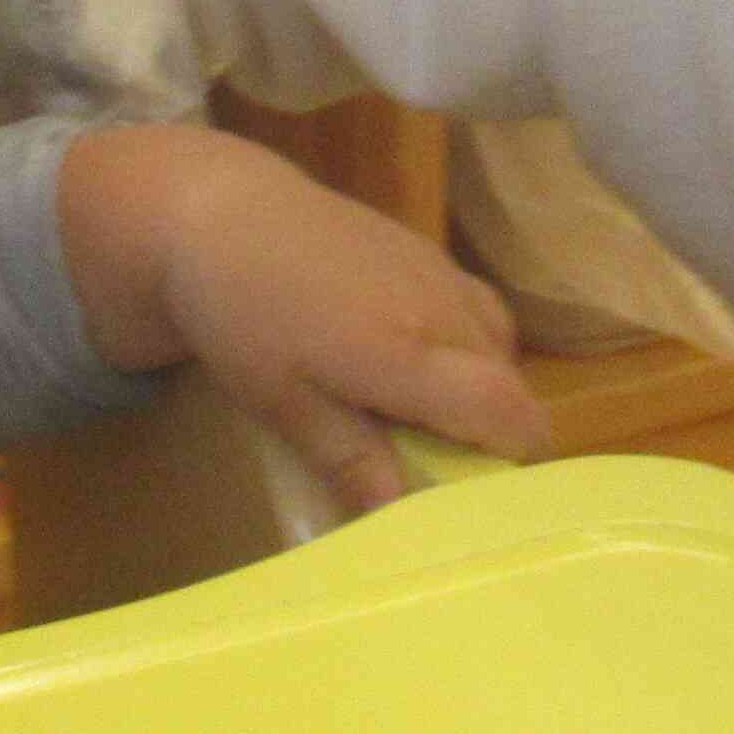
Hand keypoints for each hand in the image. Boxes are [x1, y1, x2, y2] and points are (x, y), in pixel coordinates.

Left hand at [59, 125, 554, 515]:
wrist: (215, 214)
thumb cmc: (241, 317)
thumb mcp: (280, 402)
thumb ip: (348, 458)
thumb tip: (403, 519)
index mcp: (406, 353)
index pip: (508, 409)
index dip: (518, 456)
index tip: (493, 493)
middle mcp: (440, 307)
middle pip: (509, 381)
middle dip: (494, 428)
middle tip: (439, 464)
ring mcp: (436, 269)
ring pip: (497, 340)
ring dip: (481, 383)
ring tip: (424, 413)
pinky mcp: (424, 247)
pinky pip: (474, 305)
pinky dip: (465, 342)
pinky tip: (411, 357)